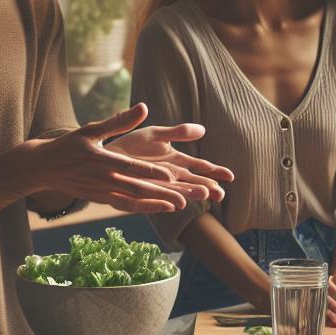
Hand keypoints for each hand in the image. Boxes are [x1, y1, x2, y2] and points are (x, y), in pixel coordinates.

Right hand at [28, 104, 193, 213]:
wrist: (44, 168)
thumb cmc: (69, 145)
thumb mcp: (91, 129)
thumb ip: (119, 121)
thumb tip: (143, 107)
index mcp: (103, 161)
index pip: (131, 168)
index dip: (152, 172)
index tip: (171, 175)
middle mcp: (104, 180)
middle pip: (137, 189)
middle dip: (161, 195)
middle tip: (185, 199)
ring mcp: (102, 193)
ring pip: (133, 201)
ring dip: (156, 205)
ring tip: (177, 207)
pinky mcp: (100, 199)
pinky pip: (125, 205)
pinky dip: (143, 208)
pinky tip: (159, 207)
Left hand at [106, 121, 233, 204]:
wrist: (105, 156)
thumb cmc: (131, 146)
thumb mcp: (155, 134)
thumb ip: (178, 132)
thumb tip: (203, 130)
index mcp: (176, 162)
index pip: (200, 168)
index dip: (215, 172)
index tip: (230, 177)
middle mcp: (169, 178)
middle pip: (192, 184)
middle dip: (206, 188)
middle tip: (219, 193)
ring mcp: (155, 187)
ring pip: (175, 193)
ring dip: (188, 195)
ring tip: (201, 196)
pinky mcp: (137, 195)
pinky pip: (151, 201)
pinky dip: (162, 203)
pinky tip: (173, 205)